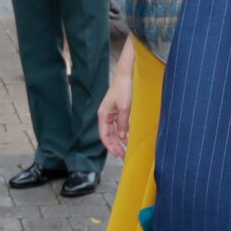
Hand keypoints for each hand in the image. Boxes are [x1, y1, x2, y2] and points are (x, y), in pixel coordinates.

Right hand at [98, 38, 136, 157]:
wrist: (125, 75)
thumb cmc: (123, 89)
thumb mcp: (124, 108)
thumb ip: (122, 124)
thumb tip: (122, 137)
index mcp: (103, 115)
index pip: (104, 135)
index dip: (110, 146)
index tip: (118, 154)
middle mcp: (105, 115)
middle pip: (108, 135)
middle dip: (115, 146)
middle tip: (124, 155)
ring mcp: (110, 113)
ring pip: (113, 131)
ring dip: (119, 141)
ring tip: (126, 149)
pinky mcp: (117, 110)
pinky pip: (118, 125)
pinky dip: (122, 133)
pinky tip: (128, 138)